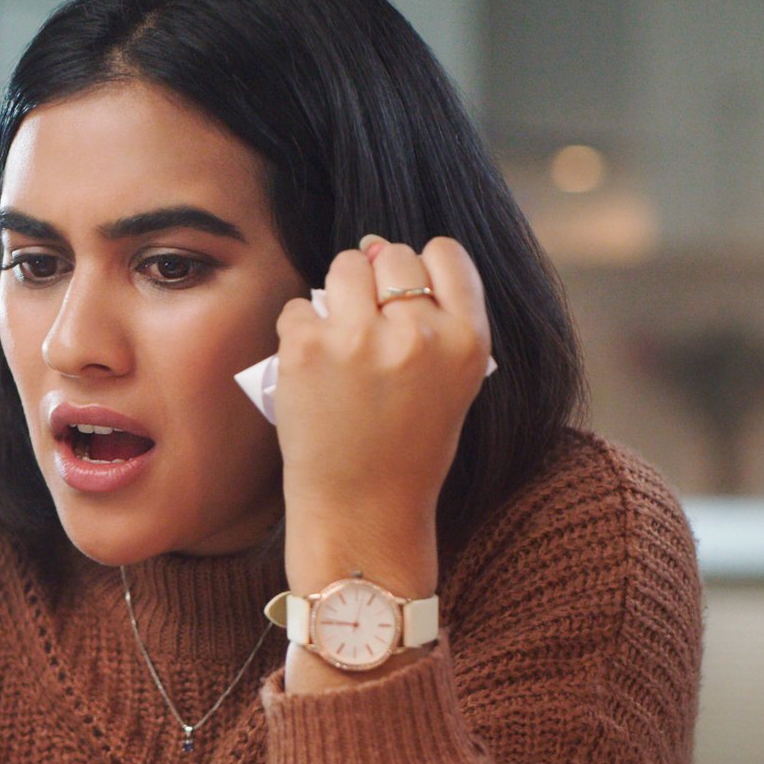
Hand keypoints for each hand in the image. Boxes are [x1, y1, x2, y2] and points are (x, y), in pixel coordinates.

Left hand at [272, 234, 491, 593]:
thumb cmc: (404, 452)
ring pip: (344, 268)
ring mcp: (360, 339)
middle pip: (392, 256)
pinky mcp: (307, 349)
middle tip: (366, 332)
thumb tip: (376, 249)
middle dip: (375, 282)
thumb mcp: (450, 385)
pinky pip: (297, 308)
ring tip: (339, 343)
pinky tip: (312, 370)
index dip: (422, 267)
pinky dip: (299, 332)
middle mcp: (418, 334)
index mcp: (466, 341)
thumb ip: (432, 321)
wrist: (362, 515)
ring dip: (336, 295)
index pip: (446, 254)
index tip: (405, 298)